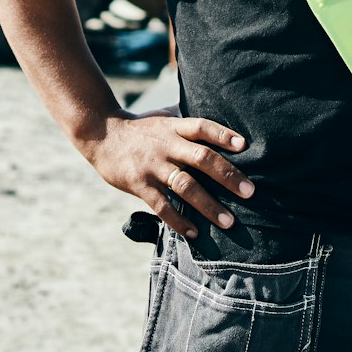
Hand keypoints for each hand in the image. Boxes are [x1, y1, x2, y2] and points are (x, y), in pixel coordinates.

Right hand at [80, 110, 252, 238]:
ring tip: (229, 222)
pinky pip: (162, 205)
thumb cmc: (140, 128)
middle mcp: (166, 145)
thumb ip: (187, 122)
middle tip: (250, 192)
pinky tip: (194, 233)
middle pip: (201, 158)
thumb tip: (219, 124)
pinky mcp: (139, 184)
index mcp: (174, 127)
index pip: (202, 126)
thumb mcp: (163, 118)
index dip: (223, 135)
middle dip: (227, 176)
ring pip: (185, 185)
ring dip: (209, 205)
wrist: (101, 134)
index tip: (244, 146)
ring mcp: (152, 165)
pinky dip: (178, 221)